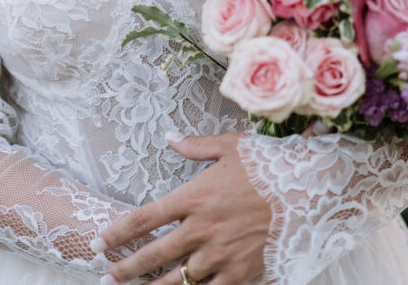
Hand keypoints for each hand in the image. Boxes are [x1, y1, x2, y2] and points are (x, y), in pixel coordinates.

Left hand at [95, 131, 271, 284]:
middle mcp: (201, 230)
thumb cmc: (269, 164)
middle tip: (106, 278)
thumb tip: (171, 137)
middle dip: (125, 269)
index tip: (99, 242)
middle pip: (153, 256)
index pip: (144, 219)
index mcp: (194, 197)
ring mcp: (220, 255)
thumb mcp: (230, 145)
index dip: (117, 233)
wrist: (308, 190)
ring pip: (176, 282)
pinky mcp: (241, 274)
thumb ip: (196, 146)